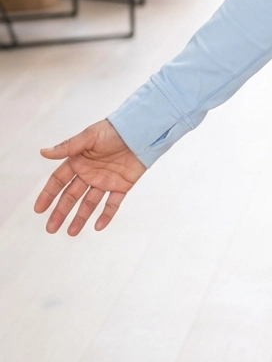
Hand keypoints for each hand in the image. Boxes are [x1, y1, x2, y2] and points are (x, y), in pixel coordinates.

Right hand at [34, 119, 145, 234]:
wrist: (143, 131)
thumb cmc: (115, 130)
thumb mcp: (89, 137)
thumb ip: (68, 147)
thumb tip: (43, 152)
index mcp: (79, 161)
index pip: (59, 181)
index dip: (48, 194)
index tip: (39, 209)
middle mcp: (90, 173)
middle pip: (72, 195)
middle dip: (61, 211)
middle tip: (51, 228)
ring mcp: (105, 180)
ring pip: (90, 203)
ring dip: (81, 217)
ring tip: (71, 232)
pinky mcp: (122, 185)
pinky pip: (113, 203)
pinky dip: (106, 215)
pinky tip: (98, 226)